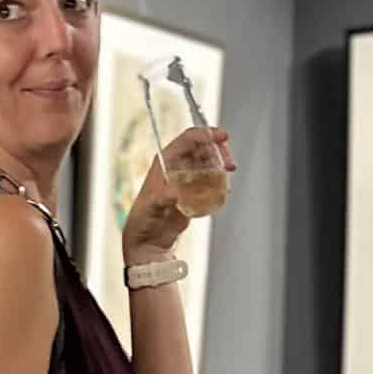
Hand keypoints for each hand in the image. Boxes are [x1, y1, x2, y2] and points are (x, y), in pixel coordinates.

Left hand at [123, 124, 236, 258]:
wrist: (147, 239)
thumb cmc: (142, 219)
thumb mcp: (151, 205)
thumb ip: (163, 197)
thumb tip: (176, 193)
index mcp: (165, 160)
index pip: (189, 139)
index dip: (206, 134)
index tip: (223, 137)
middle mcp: (177, 165)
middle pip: (204, 148)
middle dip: (219, 153)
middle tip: (230, 165)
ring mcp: (187, 178)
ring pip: (209, 164)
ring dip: (221, 169)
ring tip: (225, 182)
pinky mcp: (194, 192)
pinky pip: (211, 182)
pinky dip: (219, 184)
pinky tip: (223, 192)